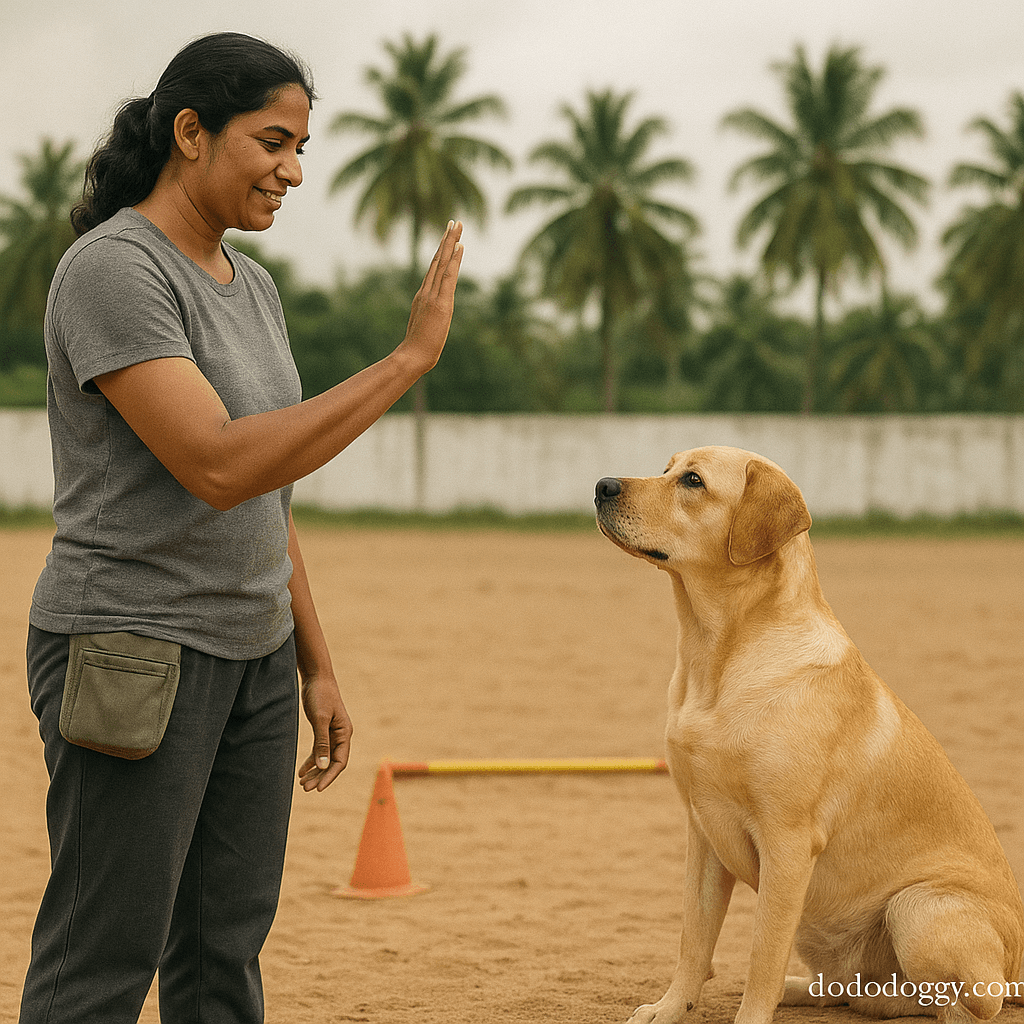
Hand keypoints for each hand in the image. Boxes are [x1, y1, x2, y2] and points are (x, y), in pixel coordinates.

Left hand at [297, 675, 352, 791]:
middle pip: (332, 762)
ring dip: (315, 771)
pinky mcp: (322, 729)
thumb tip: (322, 765)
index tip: (318, 789)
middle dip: (320, 777)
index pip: (340, 761)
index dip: (329, 776)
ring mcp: (332, 733)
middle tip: (305, 788)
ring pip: (325, 758)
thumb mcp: (319, 719)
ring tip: (302, 783)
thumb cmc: (320, 695)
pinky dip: (311, 761)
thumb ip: (321, 742)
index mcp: (344, 733)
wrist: (316, 677)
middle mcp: (340, 735)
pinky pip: (319, 750)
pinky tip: (301, 771)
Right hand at [399, 220, 463, 373]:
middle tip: (454, 221)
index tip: (448, 237)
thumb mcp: (424, 329)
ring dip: (451, 243)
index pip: (434, 269)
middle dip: (446, 240)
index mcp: (423, 297)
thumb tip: (432, 321)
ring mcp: (432, 295)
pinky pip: (448, 276)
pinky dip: (454, 260)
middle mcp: (426, 291)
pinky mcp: (441, 303)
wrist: (412, 356)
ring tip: (457, 225)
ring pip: (442, 263)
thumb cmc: (417, 348)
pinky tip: (460, 246)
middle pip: (437, 260)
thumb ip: (428, 319)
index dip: (441, 252)